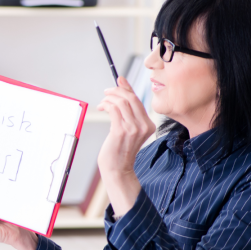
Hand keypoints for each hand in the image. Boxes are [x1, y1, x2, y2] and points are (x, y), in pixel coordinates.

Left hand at [96, 76, 152, 216]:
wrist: (117, 169)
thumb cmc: (120, 150)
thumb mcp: (127, 129)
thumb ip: (128, 114)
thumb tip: (121, 92)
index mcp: (149, 125)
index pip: (138, 100)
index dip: (127, 88)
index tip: (119, 80)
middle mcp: (143, 126)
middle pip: (130, 98)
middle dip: (116, 91)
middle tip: (106, 92)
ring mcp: (133, 128)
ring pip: (121, 102)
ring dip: (109, 98)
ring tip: (102, 102)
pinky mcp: (121, 131)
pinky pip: (114, 109)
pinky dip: (106, 104)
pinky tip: (101, 107)